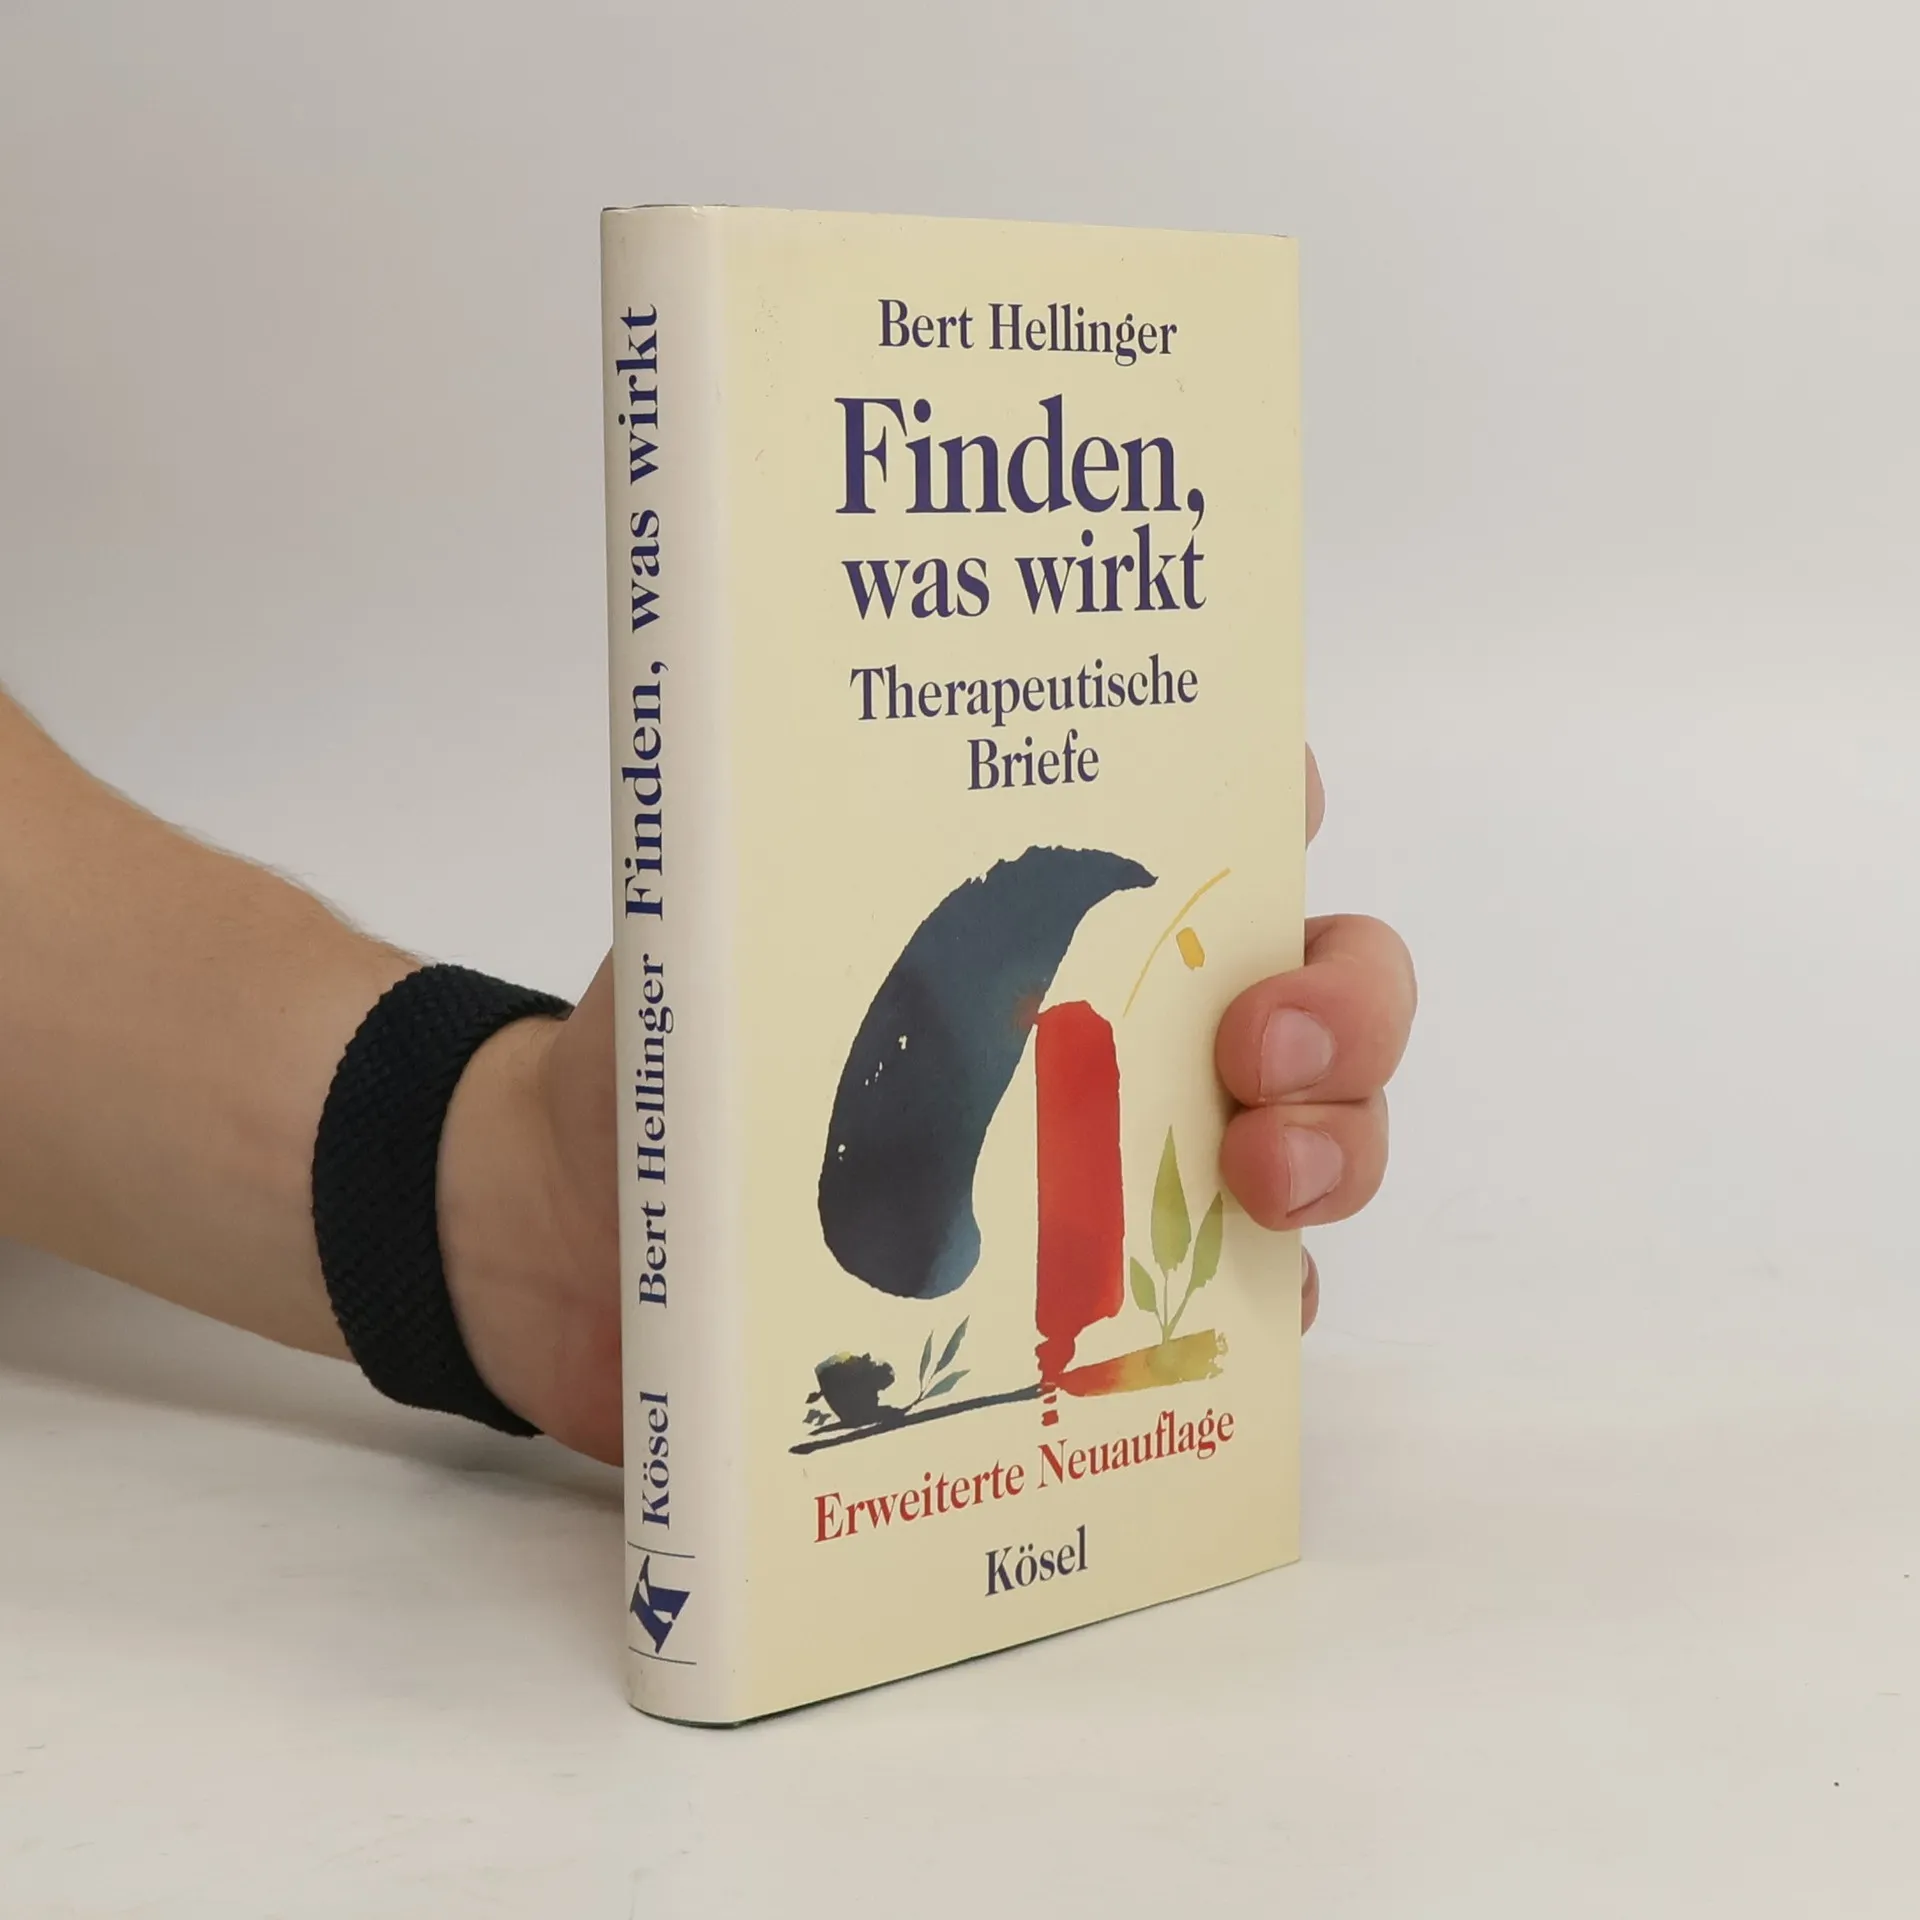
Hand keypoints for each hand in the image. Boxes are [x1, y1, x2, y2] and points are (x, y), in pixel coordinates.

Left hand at [446, 747, 1413, 1458]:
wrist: (566, 1247)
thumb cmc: (651, 1064)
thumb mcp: (716, 941)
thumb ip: (799, 874)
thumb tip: (857, 801)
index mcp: (1029, 910)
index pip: (1202, 819)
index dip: (1270, 804)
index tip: (1271, 816)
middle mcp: (1107, 1023)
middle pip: (1315, 984)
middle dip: (1343, 1001)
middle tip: (1262, 1046)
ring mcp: (1118, 1166)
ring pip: (1313, 1141)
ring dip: (1337, 1148)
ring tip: (1267, 1181)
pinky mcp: (1091, 1301)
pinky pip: (1232, 1308)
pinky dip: (1261, 1313)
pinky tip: (1228, 1321)